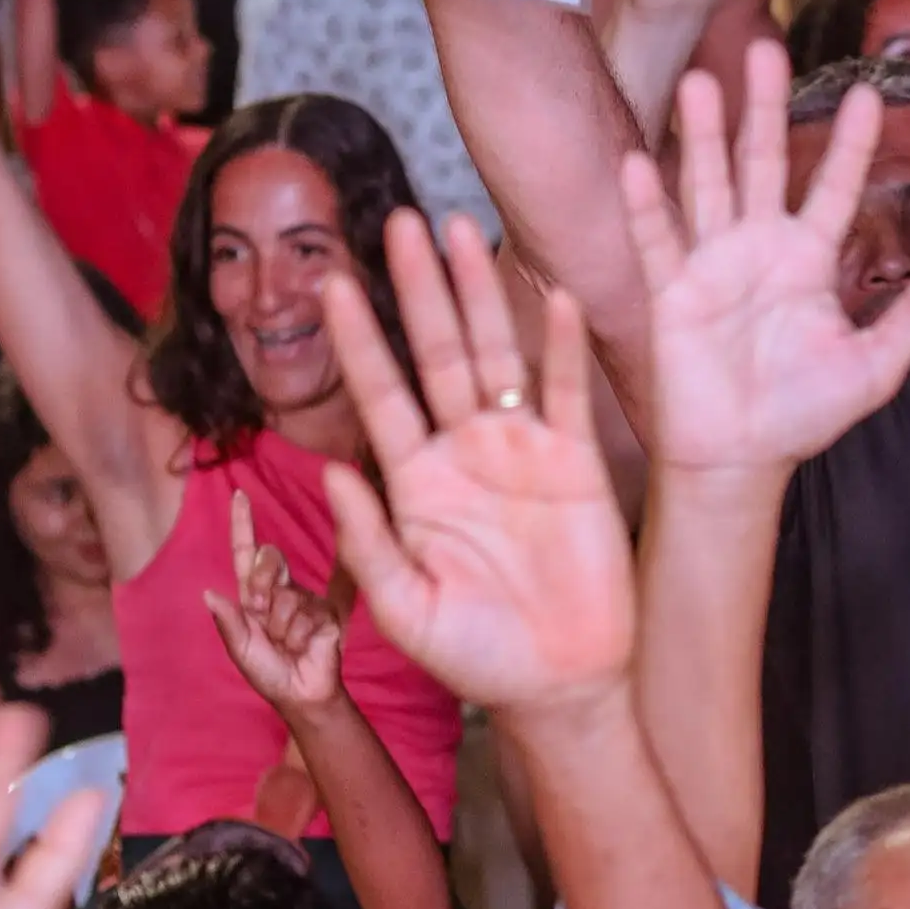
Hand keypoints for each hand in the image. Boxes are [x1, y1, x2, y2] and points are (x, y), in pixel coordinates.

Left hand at [201, 488, 349, 715]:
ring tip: (286, 645)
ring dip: (281, 627)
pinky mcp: (326, 610)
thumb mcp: (240, 650)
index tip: (239, 495)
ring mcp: (305, 598)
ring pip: (287, 595)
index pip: (246, 553)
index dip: (243, 524)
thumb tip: (208, 593)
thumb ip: (227, 623)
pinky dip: (298, 635)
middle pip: (268, 561)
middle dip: (260, 585)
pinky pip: (307, 613)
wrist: (300, 694)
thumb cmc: (268, 672)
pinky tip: (303, 646)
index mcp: (253, 595)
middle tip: (261, 616)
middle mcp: (279, 590)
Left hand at [315, 214, 636, 715]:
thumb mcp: (406, 610)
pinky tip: (553, 294)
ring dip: (479, 294)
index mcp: (415, 483)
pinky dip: (561, 345)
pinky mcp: (576, 463)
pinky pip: (567, 392)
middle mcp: (464, 453)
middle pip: (435, 353)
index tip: (333, 283)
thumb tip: (334, 470)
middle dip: (417, 288)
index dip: (359, 340)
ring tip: (461, 228)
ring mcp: (521, 452)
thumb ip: (370, 542)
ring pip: (494, 355)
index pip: (379, 394)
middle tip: (397, 222)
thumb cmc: (476, 657)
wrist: (560, 686)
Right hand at [628, 49, 909, 474]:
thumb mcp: (874, 365)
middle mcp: (757, 248)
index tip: (865, 94)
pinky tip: (638, 162)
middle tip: (765, 47)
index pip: (830, 187)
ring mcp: (710, 265)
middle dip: (762, 109)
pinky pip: (657, 241)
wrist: (740, 459)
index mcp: (807, 259)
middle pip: (759, 163)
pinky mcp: (672, 293)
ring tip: (701, 83)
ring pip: (706, 185)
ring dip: (702, 136)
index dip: (846, 145)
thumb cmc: (803, 413)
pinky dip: (646, 205)